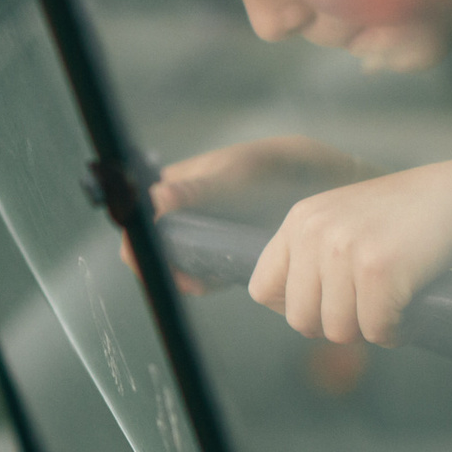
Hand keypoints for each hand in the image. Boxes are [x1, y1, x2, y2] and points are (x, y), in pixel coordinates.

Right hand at [123, 138, 365, 294]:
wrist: (312, 179)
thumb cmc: (268, 168)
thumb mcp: (233, 177)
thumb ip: (196, 189)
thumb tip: (158, 197)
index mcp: (170, 187)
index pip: (138, 220)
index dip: (138, 245)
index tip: (154, 264)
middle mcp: (179, 212)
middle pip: (152, 247)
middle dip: (162, 268)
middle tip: (187, 280)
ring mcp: (199, 233)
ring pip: (174, 263)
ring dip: (182, 277)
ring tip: (201, 284)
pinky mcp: (218, 251)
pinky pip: (199, 272)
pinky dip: (201, 281)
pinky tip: (213, 283)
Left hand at [247, 159, 451, 345]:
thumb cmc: (405, 221)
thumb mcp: (343, 224)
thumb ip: (311, 259)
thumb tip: (295, 319)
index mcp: (299, 220)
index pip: (263, 289)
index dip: (295, 308)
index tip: (329, 304)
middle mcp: (314, 231)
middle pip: (300, 320)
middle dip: (337, 325)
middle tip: (370, 309)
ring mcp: (344, 248)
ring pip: (338, 331)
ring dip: (372, 329)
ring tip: (395, 304)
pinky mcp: (378, 268)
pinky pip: (377, 332)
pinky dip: (400, 331)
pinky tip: (415, 310)